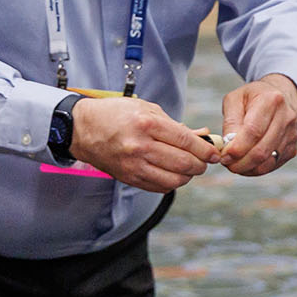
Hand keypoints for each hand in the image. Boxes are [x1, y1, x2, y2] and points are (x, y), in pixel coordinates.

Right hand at [68, 95, 219, 191]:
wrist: (82, 129)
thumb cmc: (116, 114)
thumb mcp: (147, 109)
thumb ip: (175, 125)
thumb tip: (202, 137)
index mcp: (146, 124)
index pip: (185, 141)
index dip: (205, 150)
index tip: (215, 154)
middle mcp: (140, 146)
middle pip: (183, 163)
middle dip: (200, 165)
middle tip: (204, 162)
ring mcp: (133, 165)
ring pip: (173, 180)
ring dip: (187, 177)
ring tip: (189, 168)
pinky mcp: (128, 178)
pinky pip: (158, 187)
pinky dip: (171, 183)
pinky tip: (173, 174)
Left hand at [219, 73, 296, 175]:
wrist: (281, 96)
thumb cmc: (253, 98)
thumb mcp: (235, 99)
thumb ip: (230, 121)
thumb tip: (228, 145)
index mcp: (271, 100)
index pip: (253, 131)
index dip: (237, 148)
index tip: (224, 156)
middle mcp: (286, 117)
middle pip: (262, 150)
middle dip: (241, 163)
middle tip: (226, 163)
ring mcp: (292, 134)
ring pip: (268, 161)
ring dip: (248, 168)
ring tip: (234, 164)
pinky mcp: (292, 148)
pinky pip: (273, 165)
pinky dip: (257, 169)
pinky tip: (246, 164)